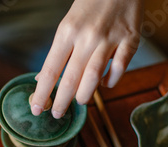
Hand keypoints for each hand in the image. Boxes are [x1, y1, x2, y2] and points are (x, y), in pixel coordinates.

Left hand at [31, 0, 142, 117]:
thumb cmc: (90, 4)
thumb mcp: (68, 24)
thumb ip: (59, 52)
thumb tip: (43, 77)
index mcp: (67, 32)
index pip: (51, 70)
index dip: (43, 93)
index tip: (36, 108)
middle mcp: (87, 37)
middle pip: (71, 79)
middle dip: (61, 102)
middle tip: (57, 114)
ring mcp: (110, 39)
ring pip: (94, 78)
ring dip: (85, 96)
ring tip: (80, 102)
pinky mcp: (131, 40)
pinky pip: (120, 69)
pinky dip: (111, 81)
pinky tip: (104, 84)